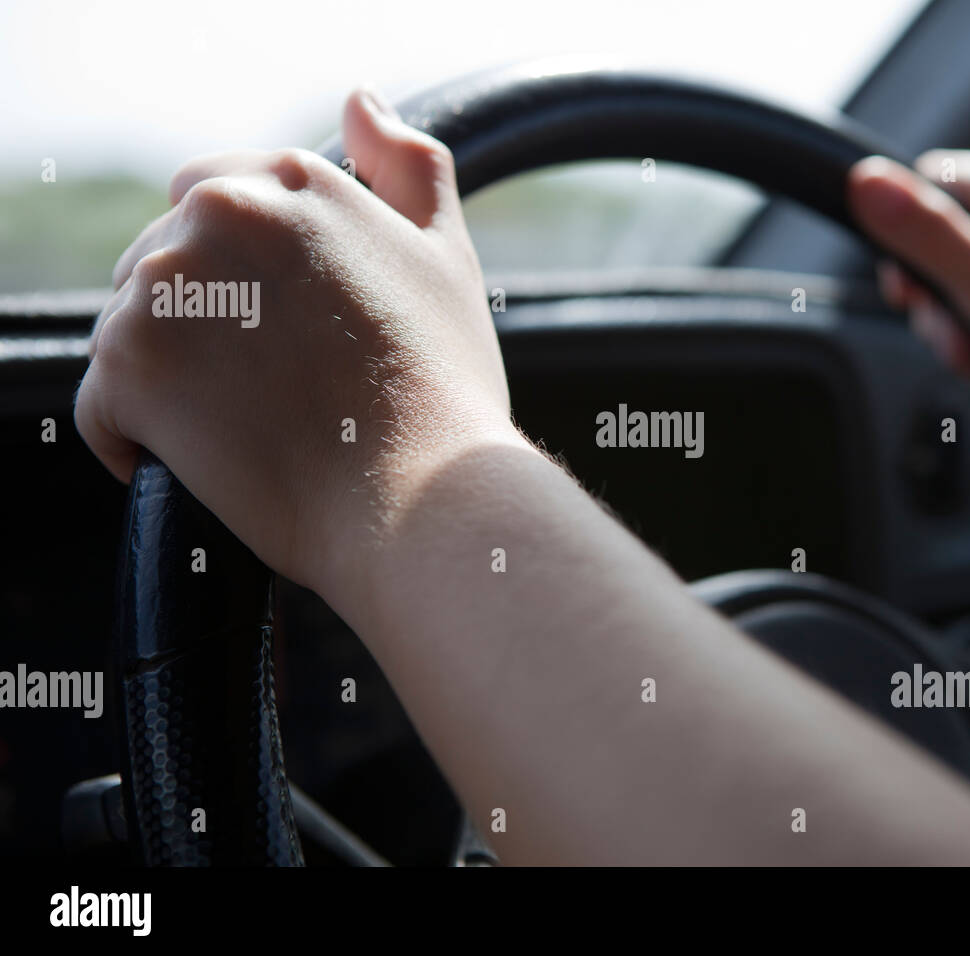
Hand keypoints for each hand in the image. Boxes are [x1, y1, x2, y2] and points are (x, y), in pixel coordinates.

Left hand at [75, 89, 524, 595]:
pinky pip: (102, 406)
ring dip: (174, 379)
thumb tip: (358, 102)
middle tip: (274, 385)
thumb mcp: (446, 254)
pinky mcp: (128, 366)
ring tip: (251, 426)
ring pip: (133, 331)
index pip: (208, 199)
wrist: (421, 492)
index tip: (281, 330)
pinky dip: (137, 438)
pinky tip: (205, 460)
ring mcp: (166, 288)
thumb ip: (409, 165)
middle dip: (201, 319)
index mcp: (291, 182)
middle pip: (163, 263)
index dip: (241, 274)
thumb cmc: (443, 384)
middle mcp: (219, 215)